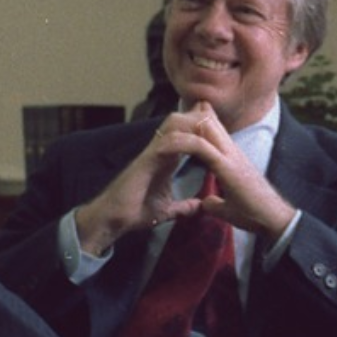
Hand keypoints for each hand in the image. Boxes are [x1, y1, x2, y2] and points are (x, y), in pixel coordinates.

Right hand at [71, 102, 295, 254]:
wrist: (113, 219)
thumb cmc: (134, 212)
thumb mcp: (166, 209)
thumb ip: (182, 206)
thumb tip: (198, 207)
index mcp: (165, 159)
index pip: (187, 134)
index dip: (203, 128)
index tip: (223, 130)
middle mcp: (159, 151)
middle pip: (181, 121)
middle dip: (200, 117)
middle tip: (219, 121)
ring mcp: (151, 153)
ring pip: (174, 125)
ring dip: (193, 123)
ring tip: (211, 127)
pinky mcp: (145, 161)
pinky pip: (167, 143)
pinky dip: (184, 141)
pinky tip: (198, 144)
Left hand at [169, 102, 298, 239]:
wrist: (274, 220)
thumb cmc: (256, 214)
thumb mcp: (230, 207)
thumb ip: (217, 202)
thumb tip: (207, 204)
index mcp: (232, 159)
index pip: (213, 130)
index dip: (195, 124)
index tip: (175, 130)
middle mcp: (232, 152)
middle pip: (209, 120)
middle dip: (187, 118)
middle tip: (166, 125)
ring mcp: (231, 157)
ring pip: (206, 126)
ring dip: (184, 127)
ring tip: (163, 131)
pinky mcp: (228, 167)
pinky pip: (202, 147)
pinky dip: (183, 143)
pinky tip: (166, 147)